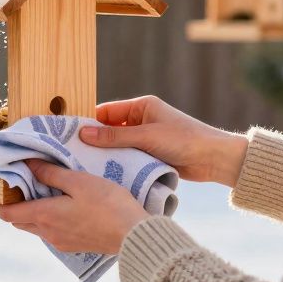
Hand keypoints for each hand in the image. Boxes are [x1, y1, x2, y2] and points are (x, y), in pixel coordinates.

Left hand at [0, 160, 148, 254]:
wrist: (133, 237)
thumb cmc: (109, 206)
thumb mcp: (79, 181)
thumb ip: (51, 173)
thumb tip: (28, 164)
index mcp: (45, 216)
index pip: (7, 213)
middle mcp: (48, 232)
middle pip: (18, 220)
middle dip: (7, 207)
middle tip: (5, 191)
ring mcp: (60, 241)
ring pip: (34, 226)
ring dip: (26, 213)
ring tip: (28, 195)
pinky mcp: (73, 245)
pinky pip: (49, 232)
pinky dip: (43, 219)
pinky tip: (53, 207)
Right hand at [78, 96, 247, 187]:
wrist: (214, 160)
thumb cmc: (184, 140)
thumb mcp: (146, 136)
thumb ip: (114, 136)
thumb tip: (83, 133)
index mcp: (141, 106)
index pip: (106, 112)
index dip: (88, 122)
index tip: (68, 136)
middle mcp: (141, 120)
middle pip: (109, 130)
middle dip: (95, 141)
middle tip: (72, 154)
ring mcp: (145, 139)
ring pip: (117, 146)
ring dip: (107, 155)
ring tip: (85, 166)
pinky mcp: (150, 156)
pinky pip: (128, 158)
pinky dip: (119, 165)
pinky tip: (105, 174)